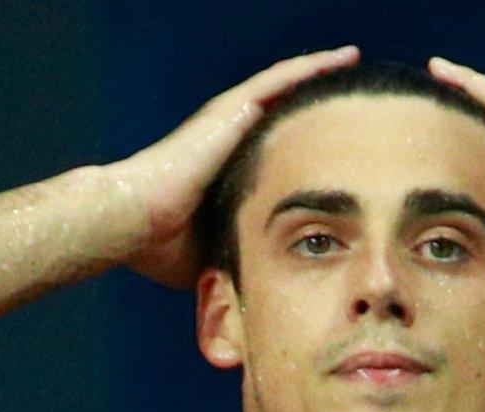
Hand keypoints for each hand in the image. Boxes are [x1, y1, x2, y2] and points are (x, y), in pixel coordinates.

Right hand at [111, 46, 359, 287]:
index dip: (301, 147)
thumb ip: (237, 252)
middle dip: (314, 109)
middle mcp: (226, 138)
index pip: (272, 152)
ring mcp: (228, 119)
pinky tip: (342, 58)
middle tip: (352, 105)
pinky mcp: (230, 109)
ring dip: (318, 76)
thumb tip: (260, 280)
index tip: (334, 150)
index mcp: (222, 169)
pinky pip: (279, 80)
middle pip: (281, 115)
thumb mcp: (213, 251)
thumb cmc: (159, 244)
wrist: (132, 220)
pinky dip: (310, 68)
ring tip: (352, 63)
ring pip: (284, 89)